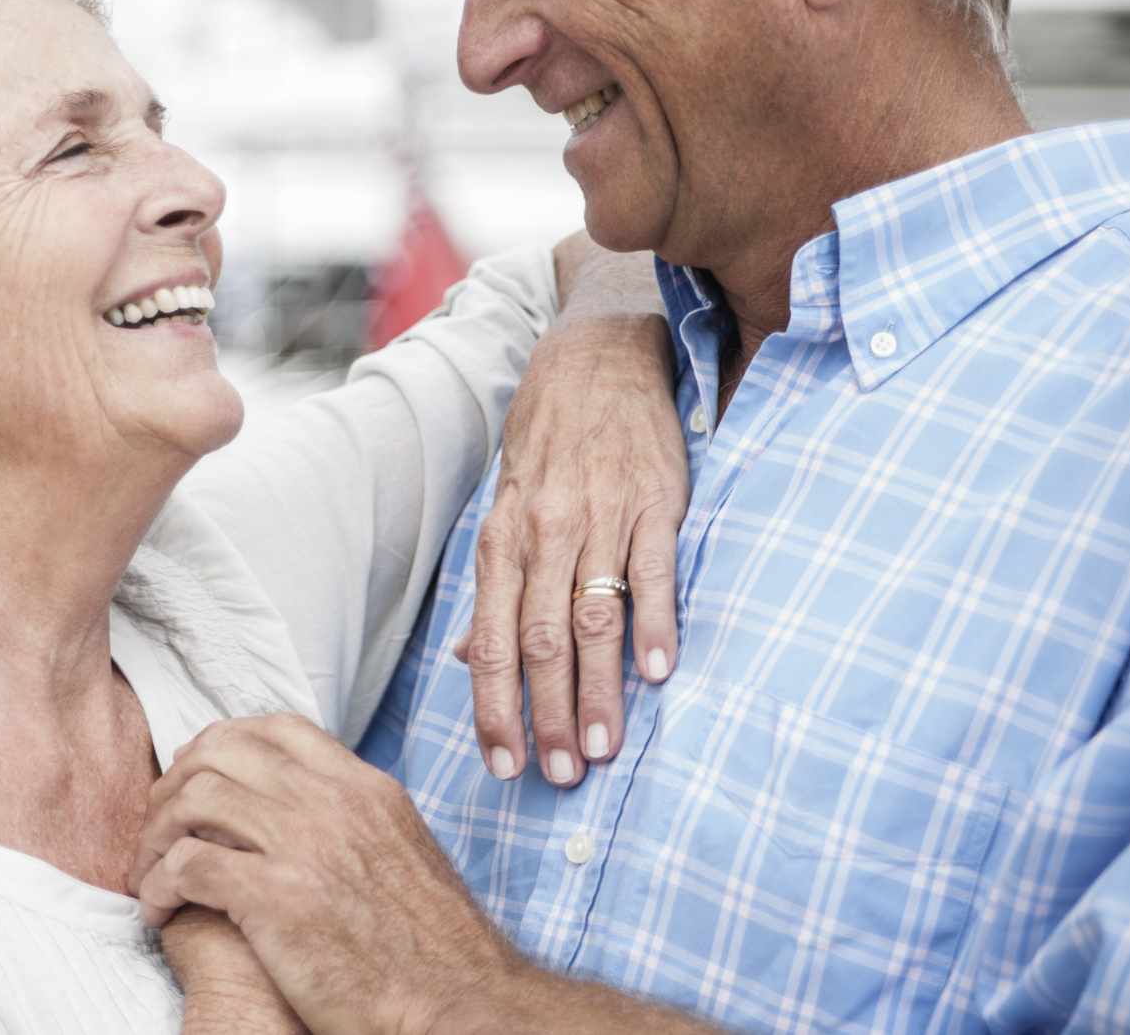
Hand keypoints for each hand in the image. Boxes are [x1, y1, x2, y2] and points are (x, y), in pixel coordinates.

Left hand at [133, 715, 518, 1034]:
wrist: (458, 1005)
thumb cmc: (430, 950)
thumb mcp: (403, 853)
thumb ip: (354, 820)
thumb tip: (311, 810)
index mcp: (365, 788)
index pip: (276, 728)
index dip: (221, 744)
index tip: (198, 778)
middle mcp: (332, 802)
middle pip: (221, 751)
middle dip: (175, 784)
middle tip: (159, 826)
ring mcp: (303, 845)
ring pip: (193, 800)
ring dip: (156, 835)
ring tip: (150, 872)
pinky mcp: (276, 898)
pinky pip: (185, 866)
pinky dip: (158, 884)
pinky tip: (159, 910)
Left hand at [464, 241, 685, 787]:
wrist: (600, 355)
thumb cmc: (548, 441)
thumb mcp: (505, 506)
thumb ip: (493, 588)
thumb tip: (470, 658)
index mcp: (502, 540)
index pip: (493, 642)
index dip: (495, 708)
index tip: (504, 765)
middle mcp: (545, 532)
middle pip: (541, 642)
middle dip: (547, 715)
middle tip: (561, 774)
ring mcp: (601, 516)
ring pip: (594, 618)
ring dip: (599, 689)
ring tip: (604, 747)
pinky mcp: (655, 501)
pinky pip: (653, 571)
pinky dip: (656, 624)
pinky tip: (659, 673)